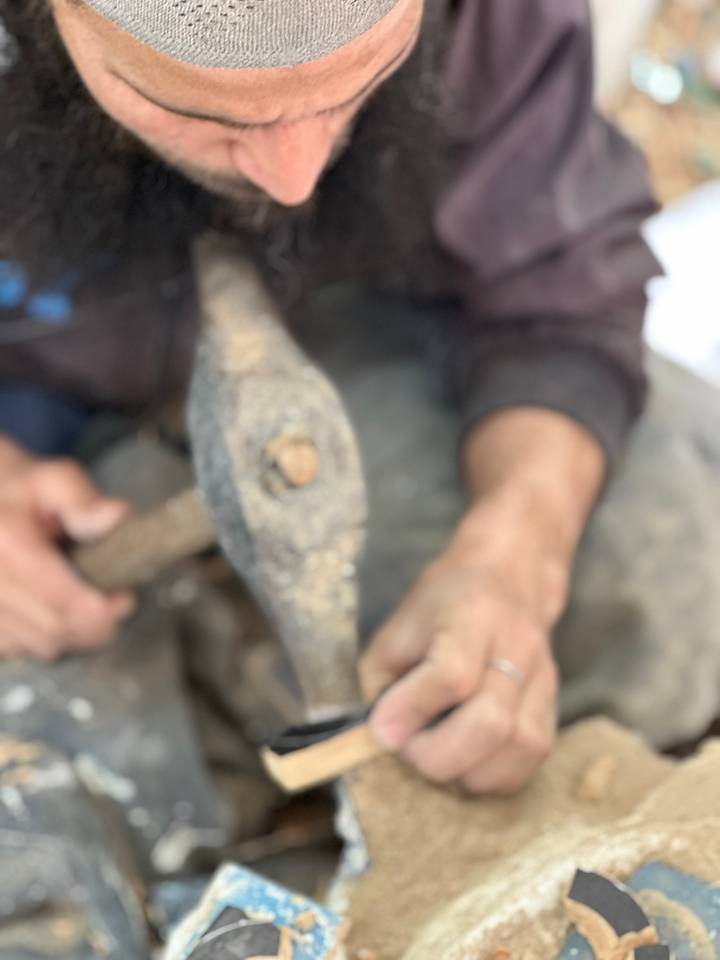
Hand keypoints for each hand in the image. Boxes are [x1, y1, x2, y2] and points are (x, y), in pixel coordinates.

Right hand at [0, 437, 133, 660]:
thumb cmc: (21, 490)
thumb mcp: (55, 479)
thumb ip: (85, 500)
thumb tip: (115, 518)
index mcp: (7, 541)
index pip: (58, 596)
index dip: (98, 609)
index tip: (123, 599)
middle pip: (53, 628)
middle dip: (94, 623)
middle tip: (116, 603)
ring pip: (40, 645)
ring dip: (74, 634)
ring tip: (89, 605)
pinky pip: (22, 649)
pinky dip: (47, 638)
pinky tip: (57, 613)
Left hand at [362, 505, 562, 793]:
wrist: (507, 575)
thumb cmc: (443, 603)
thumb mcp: (398, 626)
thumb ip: (383, 680)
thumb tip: (385, 737)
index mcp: (472, 615)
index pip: (452, 674)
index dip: (412, 710)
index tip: (383, 730)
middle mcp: (516, 645)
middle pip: (490, 721)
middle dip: (438, 755)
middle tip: (407, 749)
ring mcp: (543, 676)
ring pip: (519, 746)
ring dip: (467, 770)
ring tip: (436, 755)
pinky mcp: (554, 704)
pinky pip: (532, 759)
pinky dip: (494, 775)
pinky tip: (466, 762)